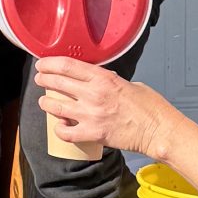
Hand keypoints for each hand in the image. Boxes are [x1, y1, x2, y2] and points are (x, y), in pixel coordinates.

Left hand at [32, 59, 171, 158]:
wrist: (158, 130)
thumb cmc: (150, 107)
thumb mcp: (131, 84)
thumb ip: (111, 81)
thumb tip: (100, 81)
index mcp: (103, 79)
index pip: (68, 66)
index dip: (50, 63)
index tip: (42, 64)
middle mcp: (93, 95)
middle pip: (58, 83)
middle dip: (44, 80)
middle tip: (40, 79)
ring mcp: (91, 115)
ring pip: (56, 106)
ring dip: (46, 103)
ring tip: (44, 101)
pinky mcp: (93, 134)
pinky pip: (66, 133)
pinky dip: (59, 129)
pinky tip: (59, 126)